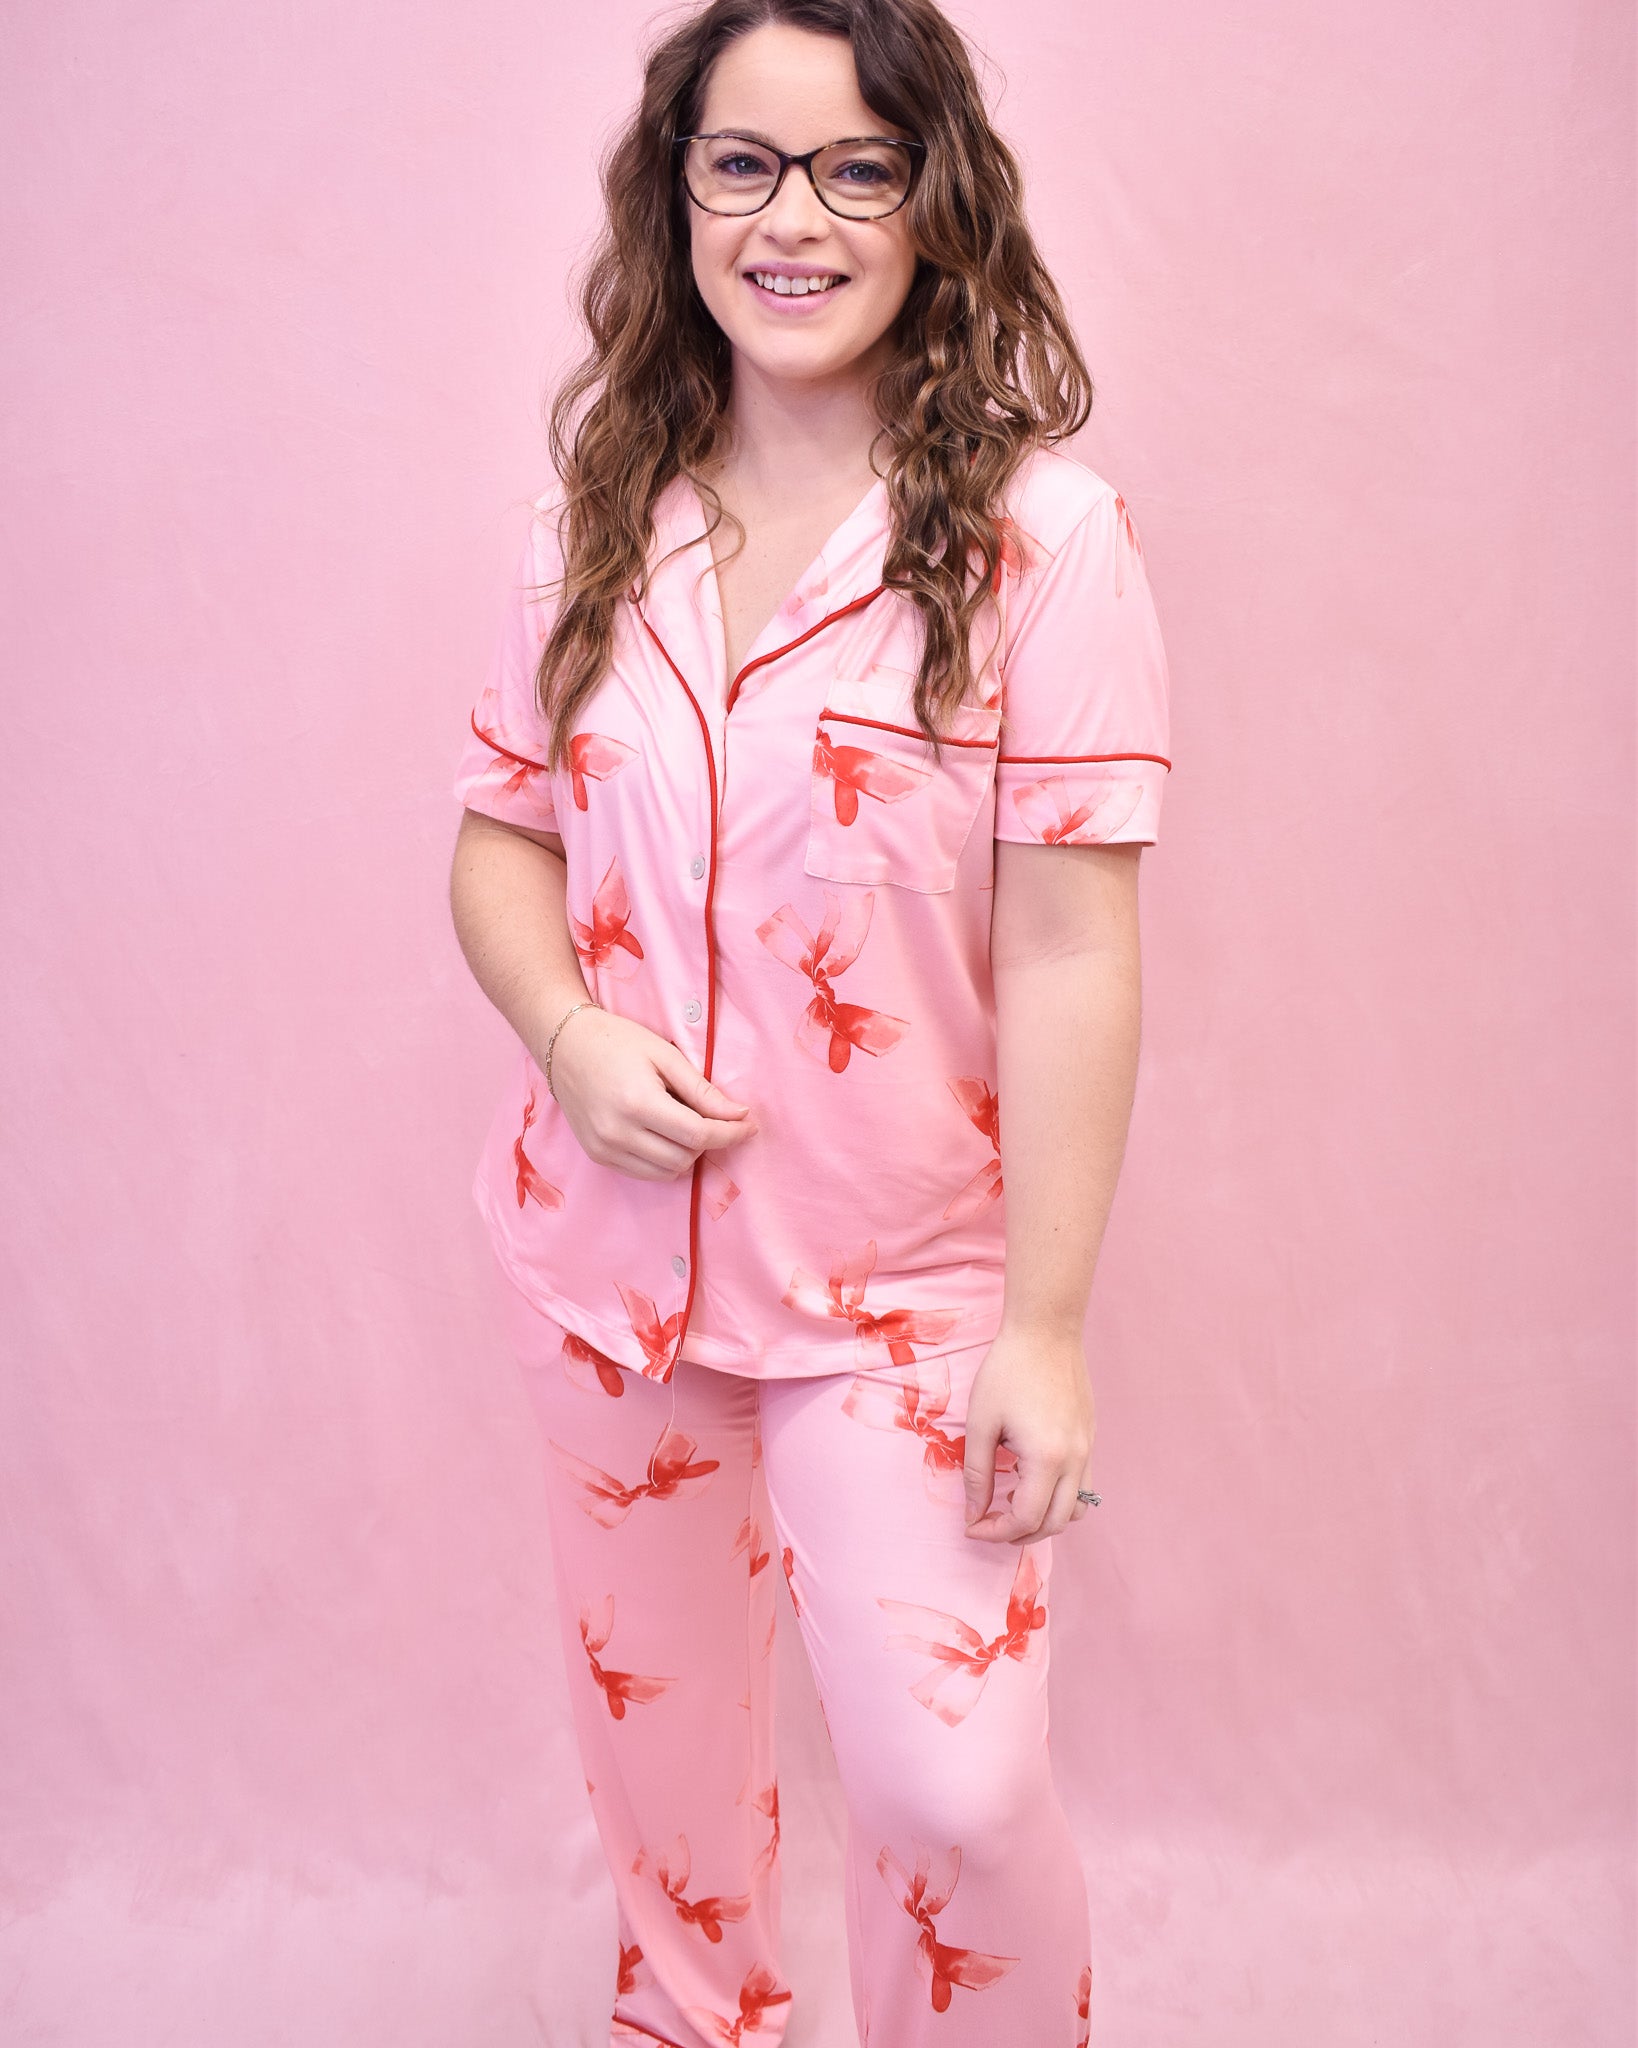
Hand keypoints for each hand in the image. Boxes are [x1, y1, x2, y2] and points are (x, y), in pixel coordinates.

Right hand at [543, 1005, 757, 1180]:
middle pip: (685, 1158)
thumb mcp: (665, 1056)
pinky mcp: (598, 1156)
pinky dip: (663, 1159)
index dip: (730, 1134)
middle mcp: (618, 1133)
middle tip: (710, 1115)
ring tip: (683, 1122)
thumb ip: (702, 1090)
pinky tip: (663, 1134)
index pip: (698, 1135)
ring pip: (667, 1172)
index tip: (749, 1125)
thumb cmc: (618, 1042)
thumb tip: (739, 1114)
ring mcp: (605, 1148)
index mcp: (638, 1103)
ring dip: (687, 1154)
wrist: (564, 1046)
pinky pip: (645, 1173)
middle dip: (708, 1141)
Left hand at [962, 1324, 1096, 1543]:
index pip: (1025, 1519)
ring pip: (1076, 1510)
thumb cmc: (1007, 1371)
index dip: (994, 1531)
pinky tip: (1032, 1483)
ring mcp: (1088, 1449)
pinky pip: (1083, 1485)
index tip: (971, 1526)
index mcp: (1047, 1459)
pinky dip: (1060, 1498)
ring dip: (1046, 1520)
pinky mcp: (1090, 1438)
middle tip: (988, 1524)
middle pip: (1055, 1524)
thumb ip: (977, 1474)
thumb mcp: (981, 1423)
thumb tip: (974, 1513)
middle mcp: (1075, 1460)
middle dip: (1019, 1534)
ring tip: (1013, 1509)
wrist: (1046, 1331)